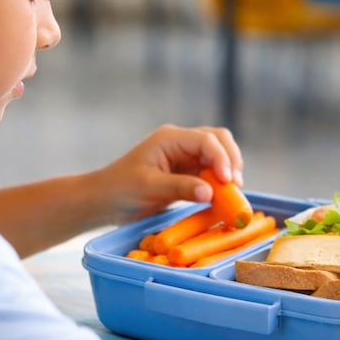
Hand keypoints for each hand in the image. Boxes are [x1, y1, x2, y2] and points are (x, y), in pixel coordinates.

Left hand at [94, 124, 242, 222]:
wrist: (103, 201)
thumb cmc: (119, 190)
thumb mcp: (149, 188)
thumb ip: (180, 187)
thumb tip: (210, 192)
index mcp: (170, 138)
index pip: (206, 140)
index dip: (222, 158)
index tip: (229, 181)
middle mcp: (180, 143)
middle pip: (218, 140)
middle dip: (231, 160)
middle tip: (236, 186)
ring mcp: (184, 157)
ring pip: (217, 156)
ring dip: (228, 171)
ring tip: (231, 193)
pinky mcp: (186, 173)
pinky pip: (210, 173)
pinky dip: (219, 183)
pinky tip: (221, 197)